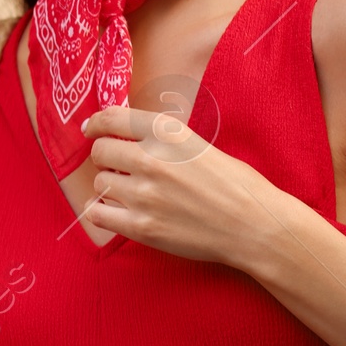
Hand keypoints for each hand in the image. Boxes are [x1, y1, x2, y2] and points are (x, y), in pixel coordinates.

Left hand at [81, 104, 285, 266]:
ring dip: (108, 186)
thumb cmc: (238, 186)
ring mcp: (144, 195)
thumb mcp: (200, 145)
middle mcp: (151, 159)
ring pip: (100, 182)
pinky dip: (101, 211)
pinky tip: (113, 211)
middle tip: (115, 166)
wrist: (254, 227)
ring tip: (127, 192)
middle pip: (100, 151)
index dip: (96, 123)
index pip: (111, 118)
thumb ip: (164, 141)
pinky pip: (98, 214)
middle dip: (105, 157)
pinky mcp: (142, 227)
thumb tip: (131, 140)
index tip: (91, 129)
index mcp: (167, 133)